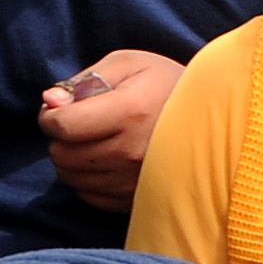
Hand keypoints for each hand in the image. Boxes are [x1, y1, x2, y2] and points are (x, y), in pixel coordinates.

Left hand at [34, 48, 184, 208]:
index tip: (61, 107)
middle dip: (61, 137)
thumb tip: (50, 101)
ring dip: (73, 158)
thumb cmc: (166, 84)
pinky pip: (89, 196)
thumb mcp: (129, 63)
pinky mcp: (137, 200)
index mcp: (130, 111)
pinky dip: (88, 179)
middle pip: (62, 155)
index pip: (63, 126)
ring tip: (96, 140)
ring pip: (72, 177)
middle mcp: (132, 152)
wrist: (212, 119)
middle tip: (81, 123)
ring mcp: (135, 181)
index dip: (50, 115)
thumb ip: (85, 80)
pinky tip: (106, 161)